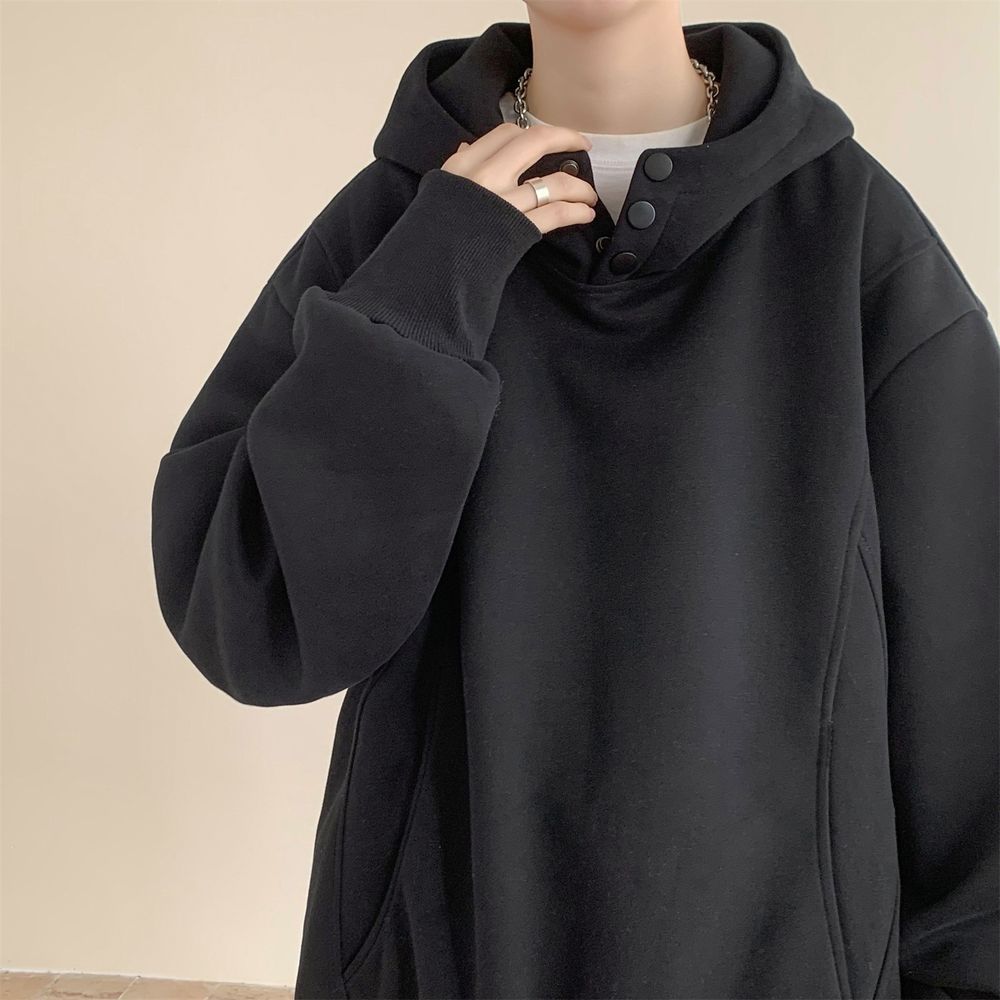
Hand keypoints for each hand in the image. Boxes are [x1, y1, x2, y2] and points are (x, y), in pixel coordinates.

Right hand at [442, 122, 598, 234]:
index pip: (506, 134)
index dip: (532, 133)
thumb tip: (468, 148)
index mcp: (464, 164)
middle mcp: (484, 176)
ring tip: (589, 196)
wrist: (427, 273)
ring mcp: (502, 202)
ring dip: (579, 187)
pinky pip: (555, 212)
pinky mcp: (515, 229)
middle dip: (567, 138)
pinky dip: (576, 211)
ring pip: (553, 182)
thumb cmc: (431, 237)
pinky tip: (585, 214)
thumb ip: (459, 170)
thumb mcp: (439, 194)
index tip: (548, 139)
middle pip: (535, 143)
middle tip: (583, 146)